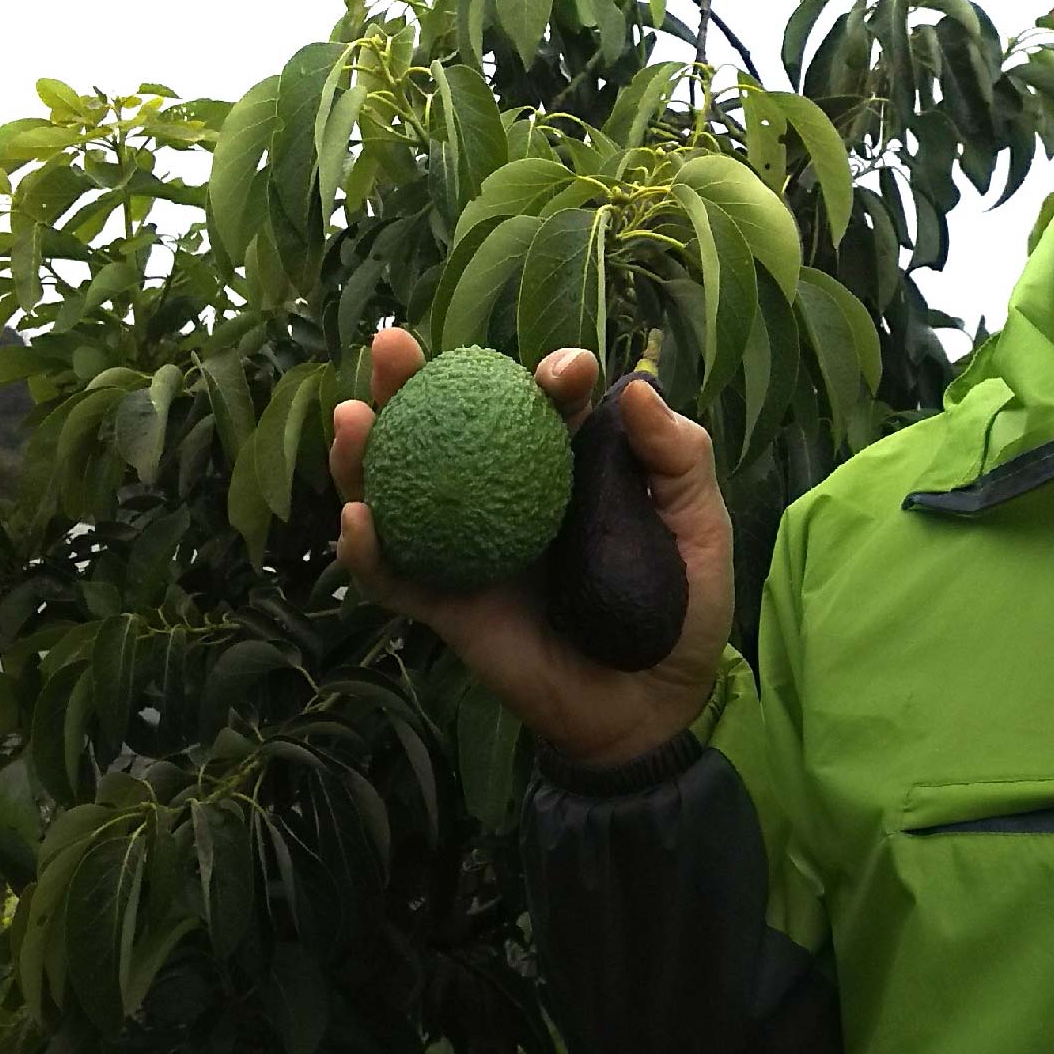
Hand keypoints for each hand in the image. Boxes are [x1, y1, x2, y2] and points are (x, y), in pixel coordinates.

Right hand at [330, 328, 734, 767]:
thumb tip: (635, 390)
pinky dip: (368, 548)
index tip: (564, 374)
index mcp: (570, 464)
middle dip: (413, 379)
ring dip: (366, 450)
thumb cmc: (685, 610)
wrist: (653, 708)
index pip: (545, 402)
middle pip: (448, 424)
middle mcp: (508, 491)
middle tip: (392, 344)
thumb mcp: (701, 527)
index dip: (547, 375)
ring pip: (401, 487)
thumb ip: (680, 458)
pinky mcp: (447, 604)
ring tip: (352, 417)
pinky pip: (395, 574)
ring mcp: (469, 546)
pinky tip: (359, 518)